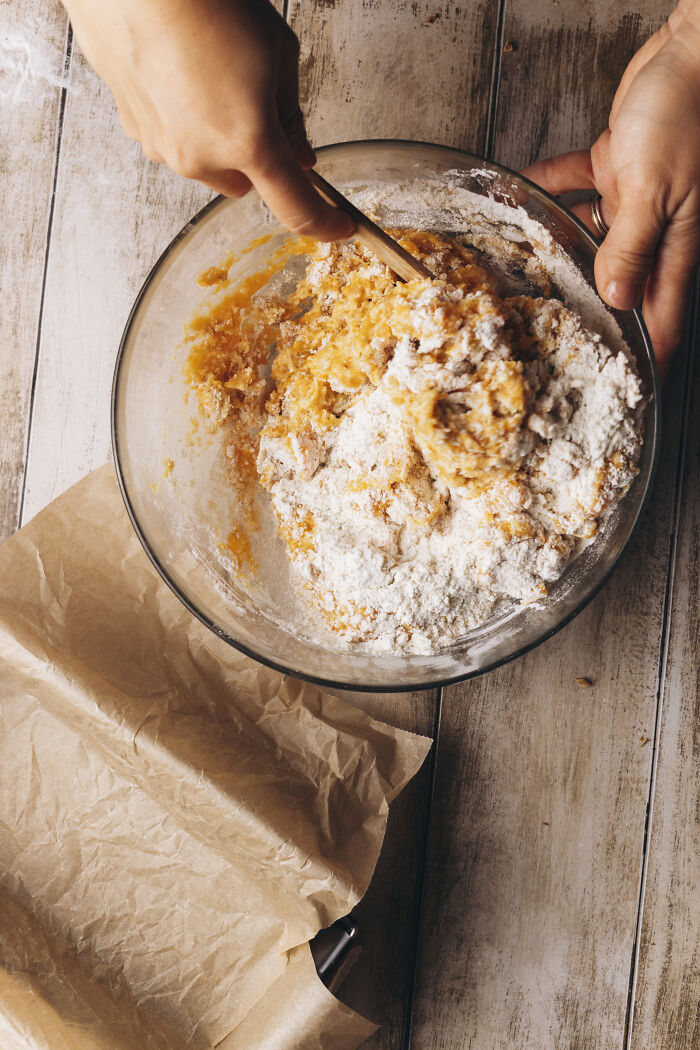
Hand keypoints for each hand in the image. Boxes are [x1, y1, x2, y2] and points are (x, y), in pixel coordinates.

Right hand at [61, 0, 353, 240]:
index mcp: (246, 141)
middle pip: (246, 185)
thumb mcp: (277, 51)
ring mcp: (162, 146)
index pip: (296, 208)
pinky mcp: (134, 128)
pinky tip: (182, 76)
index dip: (323, 223)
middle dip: (258, 159)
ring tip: (213, 79)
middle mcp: (200, 157)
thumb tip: (298, 153)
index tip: (338, 227)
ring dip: (218, 141)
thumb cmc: (206, 0)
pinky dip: (184, 121)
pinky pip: (173, 140)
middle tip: (258, 106)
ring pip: (207, 165)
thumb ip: (292, 115)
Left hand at [522, 0, 699, 376]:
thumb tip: (616, 299)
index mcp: (675, 245)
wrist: (691, 51)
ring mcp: (634, 198)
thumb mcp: (655, 191)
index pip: (661, 315)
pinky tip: (517, 197)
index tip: (624, 385)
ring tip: (522, 274)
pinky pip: (573, 186)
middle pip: (619, 284)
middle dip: (591, 311)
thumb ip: (632, 247)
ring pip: (590, 239)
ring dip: (558, 252)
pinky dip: (545, 190)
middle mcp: (655, 229)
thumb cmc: (687, 114)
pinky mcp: (617, 166)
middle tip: (554, 337)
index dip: (644, 353)